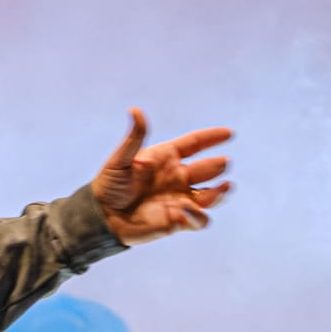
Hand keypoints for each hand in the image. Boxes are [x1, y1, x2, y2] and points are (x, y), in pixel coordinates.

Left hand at [89, 107, 232, 245]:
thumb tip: (135, 110)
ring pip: (210, 196)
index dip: (212, 138)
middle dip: (218, 166)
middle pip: (207, 169)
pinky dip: (198, 215)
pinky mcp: (177, 221)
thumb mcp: (120, 160)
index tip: (229, 133)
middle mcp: (177, 177)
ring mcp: (179, 199)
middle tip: (222, 163)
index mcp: (166, 158)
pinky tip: (187, 208)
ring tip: (226, 186)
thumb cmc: (108, 186)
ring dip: (220, 192)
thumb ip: (134, 137)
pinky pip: (198, 220)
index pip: (194, 144)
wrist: (101, 216)